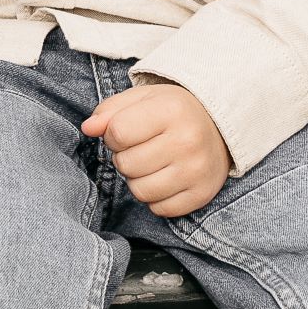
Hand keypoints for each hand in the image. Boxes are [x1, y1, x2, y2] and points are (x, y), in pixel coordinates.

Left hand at [81, 83, 231, 217]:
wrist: (220, 127)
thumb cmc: (172, 111)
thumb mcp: (141, 98)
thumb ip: (109, 111)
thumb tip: (88, 128)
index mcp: (171, 110)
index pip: (117, 133)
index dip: (112, 135)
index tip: (125, 131)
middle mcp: (188, 141)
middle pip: (126, 165)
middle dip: (124, 157)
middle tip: (140, 148)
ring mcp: (197, 171)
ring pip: (140, 191)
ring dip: (137, 180)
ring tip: (150, 164)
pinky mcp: (202, 194)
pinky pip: (160, 209)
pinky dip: (155, 198)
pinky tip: (164, 178)